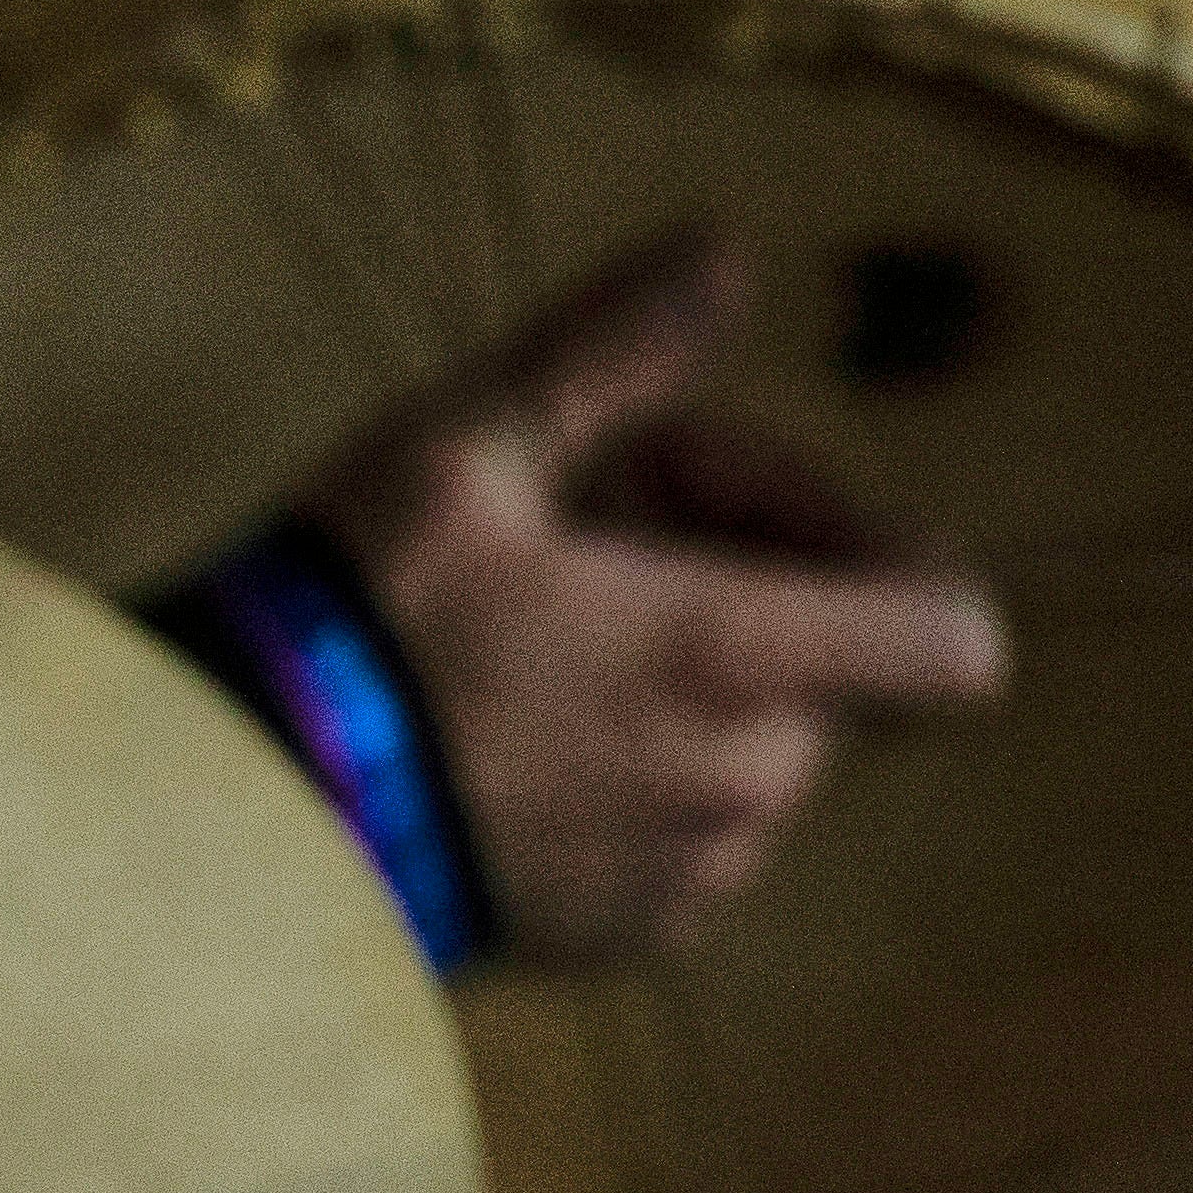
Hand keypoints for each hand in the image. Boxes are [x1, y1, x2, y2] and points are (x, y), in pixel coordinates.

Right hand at [305, 232, 1011, 961]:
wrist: (237, 823)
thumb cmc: (351, 624)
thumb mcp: (460, 448)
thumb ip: (612, 351)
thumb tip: (722, 250)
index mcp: (740, 656)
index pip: (955, 631)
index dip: (881, 553)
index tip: (741, 519)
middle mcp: (746, 782)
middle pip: (831, 672)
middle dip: (737, 593)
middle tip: (577, 545)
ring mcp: (690, 875)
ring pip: (750, 757)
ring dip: (682, 692)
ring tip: (525, 648)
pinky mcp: (625, 942)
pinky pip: (680, 843)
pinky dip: (627, 782)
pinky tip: (495, 744)